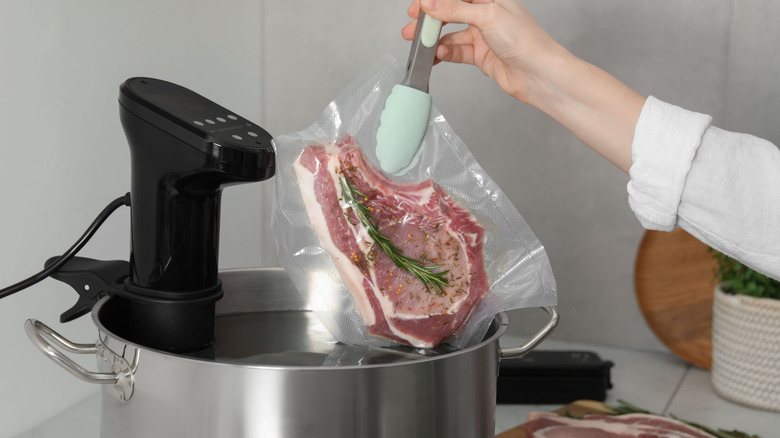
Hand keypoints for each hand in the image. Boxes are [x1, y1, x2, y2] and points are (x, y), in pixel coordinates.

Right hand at [402, 0, 644, 172]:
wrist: (539, 74)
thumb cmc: (525, 41)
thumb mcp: (486, 16)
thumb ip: (454, 9)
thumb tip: (429, 2)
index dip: (435, 0)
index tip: (418, 6)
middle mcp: (487, 15)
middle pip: (451, 12)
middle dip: (430, 20)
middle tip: (412, 26)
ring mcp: (484, 36)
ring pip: (451, 34)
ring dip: (435, 40)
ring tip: (419, 45)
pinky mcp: (481, 55)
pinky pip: (456, 52)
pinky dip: (444, 54)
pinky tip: (435, 56)